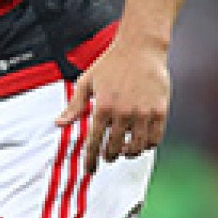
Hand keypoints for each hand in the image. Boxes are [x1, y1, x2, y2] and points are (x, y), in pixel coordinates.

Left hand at [55, 37, 170, 173]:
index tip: (89, 170)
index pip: (94, 143)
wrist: (140, 47)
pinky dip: (147, 145)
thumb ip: (73, 106)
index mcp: (103, 107)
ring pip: (137, 148)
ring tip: (124, 150)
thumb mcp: (86, 82)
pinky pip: (155, 139)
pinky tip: (141, 142)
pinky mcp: (160, 111)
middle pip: (115, 148)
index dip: (90, 160)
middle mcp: (123, 113)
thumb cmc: (111, 64)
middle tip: (108, 156)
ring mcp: (143, 113)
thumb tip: (58, 124)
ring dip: (129, 154)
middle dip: (109, 156)